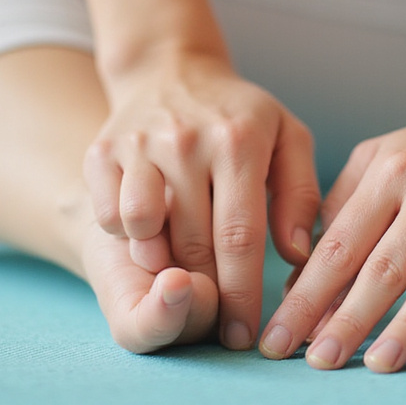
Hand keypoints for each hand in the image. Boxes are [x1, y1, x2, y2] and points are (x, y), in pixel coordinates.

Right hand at [84, 51, 319, 351]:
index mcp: (240, 139)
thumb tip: (298, 255)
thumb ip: (301, 195)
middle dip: (209, 295)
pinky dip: (128, 239)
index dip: (243, 294)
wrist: (171, 69)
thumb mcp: (288, 138)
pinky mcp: (103, 150)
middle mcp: (187, 140)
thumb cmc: (240, 115)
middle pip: (193, 244)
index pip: (241, 235)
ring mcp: (140, 143)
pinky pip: (108, 217)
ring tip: (184, 280)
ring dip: (163, 268)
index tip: (247, 335)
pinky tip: (152, 238)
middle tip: (221, 327)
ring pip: (144, 232)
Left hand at [258, 92, 405, 370]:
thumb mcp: (382, 157)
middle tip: (318, 361)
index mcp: (390, 171)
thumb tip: (301, 278)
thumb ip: (340, 209)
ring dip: (403, 330)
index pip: (339, 244)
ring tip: (375, 365)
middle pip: (383, 268)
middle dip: (345, 320)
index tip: (280, 335)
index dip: (307, 295)